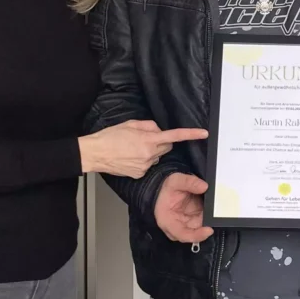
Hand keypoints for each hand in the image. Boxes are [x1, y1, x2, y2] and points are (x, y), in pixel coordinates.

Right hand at [78, 120, 207, 177]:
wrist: (95, 153)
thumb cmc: (110, 137)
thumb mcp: (130, 124)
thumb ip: (149, 126)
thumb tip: (158, 131)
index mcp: (148, 140)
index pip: (174, 136)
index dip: (191, 134)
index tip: (204, 133)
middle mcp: (149, 154)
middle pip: (166, 147)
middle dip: (161, 143)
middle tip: (145, 139)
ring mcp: (145, 166)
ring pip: (157, 157)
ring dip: (151, 152)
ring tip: (133, 149)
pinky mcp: (140, 174)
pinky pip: (148, 166)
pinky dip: (143, 161)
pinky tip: (130, 159)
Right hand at [154, 173, 214, 243]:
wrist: (167, 190)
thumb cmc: (167, 189)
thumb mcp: (175, 181)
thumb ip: (189, 182)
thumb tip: (204, 187)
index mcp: (168, 221)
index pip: (182, 234)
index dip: (196, 235)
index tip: (209, 230)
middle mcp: (177, 228)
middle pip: (194, 234)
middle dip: (206, 227)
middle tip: (217, 217)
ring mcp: (186, 226)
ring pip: (200, 229)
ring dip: (209, 221)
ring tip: (216, 209)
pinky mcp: (194, 222)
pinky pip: (204, 223)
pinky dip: (210, 217)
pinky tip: (215, 209)